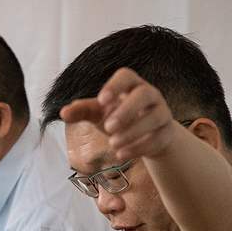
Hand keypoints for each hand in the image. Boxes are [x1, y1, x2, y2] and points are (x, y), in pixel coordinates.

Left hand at [59, 67, 180, 161]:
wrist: (147, 136)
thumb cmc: (119, 117)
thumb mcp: (99, 113)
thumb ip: (82, 111)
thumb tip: (63, 112)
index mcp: (131, 85)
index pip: (126, 75)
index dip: (115, 86)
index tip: (102, 100)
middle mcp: (151, 95)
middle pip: (144, 94)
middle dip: (127, 111)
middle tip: (109, 128)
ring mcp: (162, 113)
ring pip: (154, 118)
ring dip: (132, 132)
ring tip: (112, 143)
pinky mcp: (167, 133)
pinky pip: (157, 138)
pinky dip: (139, 148)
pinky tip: (121, 154)